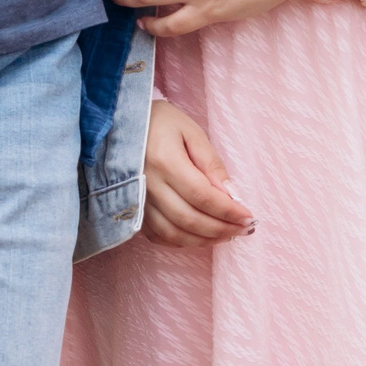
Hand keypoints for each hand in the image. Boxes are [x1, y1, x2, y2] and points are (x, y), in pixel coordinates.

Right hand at [141, 100, 255, 247]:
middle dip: (222, 229)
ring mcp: (138, 202)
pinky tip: (201, 236)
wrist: (117, 124)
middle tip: (244, 230)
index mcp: (165, 162)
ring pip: (175, 234)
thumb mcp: (191, 131)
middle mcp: (148, 186)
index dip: (228, 211)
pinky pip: (158, 237)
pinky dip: (182, 242)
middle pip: (190, 220)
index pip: (203, 196)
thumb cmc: (159, 122)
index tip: (249, 218)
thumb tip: (233, 195)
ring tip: (227, 235)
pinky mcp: (133, 210)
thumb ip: (211, 163)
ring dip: (205, 240)